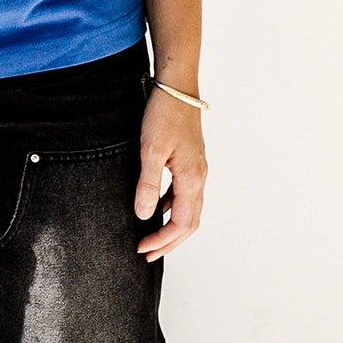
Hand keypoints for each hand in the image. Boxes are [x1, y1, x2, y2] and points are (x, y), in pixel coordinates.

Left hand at [133, 85, 206, 261]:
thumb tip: (144, 215)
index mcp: (192, 179)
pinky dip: (171, 207)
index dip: (163, 241)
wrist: (177, 88)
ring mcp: (196, 169)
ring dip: (171, 227)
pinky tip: (156, 207)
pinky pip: (183, 193)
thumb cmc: (164, 114)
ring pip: (188, 209)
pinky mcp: (189, 161)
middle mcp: (199, 178)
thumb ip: (148, 184)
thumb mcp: (150, 150)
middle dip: (169, 242)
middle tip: (148, 255)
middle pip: (189, 223)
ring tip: (152, 238)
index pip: (181, 224)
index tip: (143, 250)